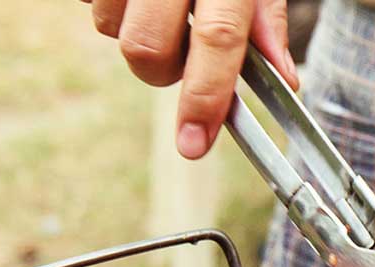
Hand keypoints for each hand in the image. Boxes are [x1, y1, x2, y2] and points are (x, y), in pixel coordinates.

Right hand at [86, 0, 297, 158]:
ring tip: (157, 1)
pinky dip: (112, 3)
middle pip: (148, 48)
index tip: (194, 143)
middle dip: (162, 71)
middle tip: (181, 49)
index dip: (206, 96)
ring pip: (109, 27)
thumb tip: (285, 78)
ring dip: (132, 29)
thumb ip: (265, 17)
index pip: (218, 38)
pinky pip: (89, 0)